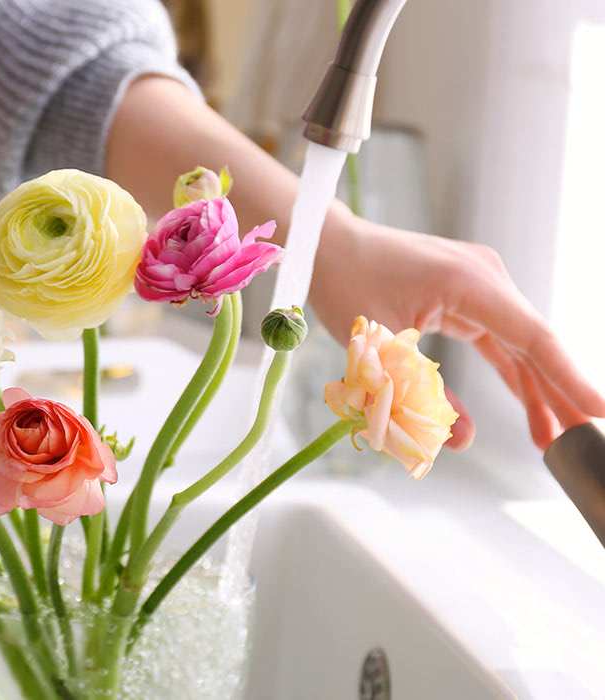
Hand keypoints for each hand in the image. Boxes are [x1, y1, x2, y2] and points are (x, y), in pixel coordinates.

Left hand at [311, 215, 604, 450]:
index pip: (533, 338)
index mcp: (469, 283)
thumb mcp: (377, 348)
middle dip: (559, 394)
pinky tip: (530, 407)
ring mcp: (478, 284)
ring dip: (536, 389)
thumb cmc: (344, 286)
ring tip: (553, 438)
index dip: (568, 379)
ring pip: (520, 345)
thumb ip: (420, 394)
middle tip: (581, 442)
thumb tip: (461, 441)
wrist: (326, 246)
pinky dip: (512, 371)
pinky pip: (499, 339)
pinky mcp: (466, 294)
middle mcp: (484, 278)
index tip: (599, 412)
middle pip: (535, 344)